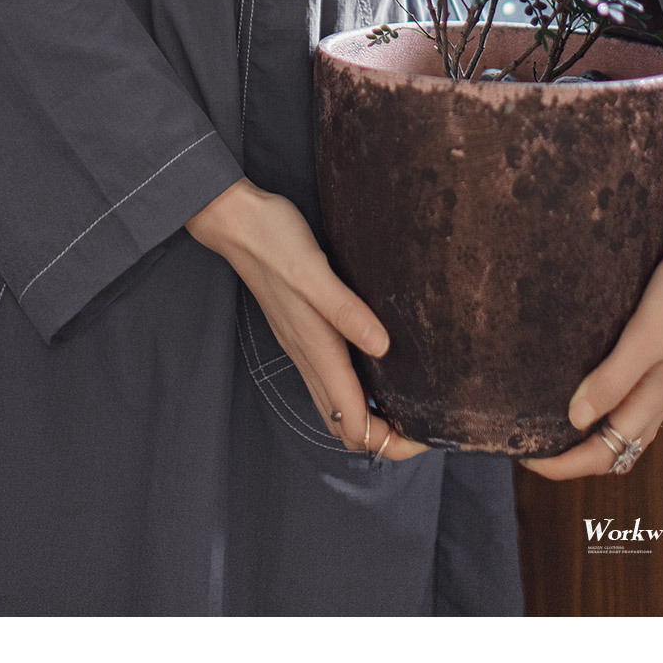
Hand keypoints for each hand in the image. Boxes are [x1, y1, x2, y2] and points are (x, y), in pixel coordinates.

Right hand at [186, 178, 431, 461]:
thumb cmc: (274, 241)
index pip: (353, 422)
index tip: (426, 437)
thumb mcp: (314, 271)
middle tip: (424, 430)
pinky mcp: (300, 331)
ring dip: (368, 420)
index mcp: (316, 348)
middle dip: (383, 439)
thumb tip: (384, 349)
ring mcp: (301, 346)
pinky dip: (354, 394)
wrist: (236, 222)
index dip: (389, 441)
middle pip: (345, 424)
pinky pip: (328, 380)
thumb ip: (347, 311)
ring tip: (406, 411)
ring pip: (335, 405)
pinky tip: (373, 374)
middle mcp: (307, 356)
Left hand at [519, 171, 662, 479]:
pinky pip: (632, 391)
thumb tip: (575, 421)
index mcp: (654, 397)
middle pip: (617, 446)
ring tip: (553, 416)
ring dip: (592, 430)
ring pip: (626, 421)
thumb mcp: (645, 336)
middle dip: (576, 455)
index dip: (565, 464)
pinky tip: (586, 375)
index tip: (525, 458)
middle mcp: (661, 392)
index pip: (606, 453)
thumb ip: (613, 379)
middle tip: (534, 443)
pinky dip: (606, 399)